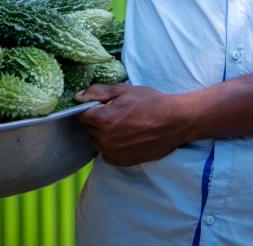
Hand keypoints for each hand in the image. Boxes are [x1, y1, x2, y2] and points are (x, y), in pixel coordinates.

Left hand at [75, 83, 194, 166]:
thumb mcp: (123, 90)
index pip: (81, 115)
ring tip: (122, 126)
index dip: (91, 109)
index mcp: (103, 120)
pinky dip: (111, 147)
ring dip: (103, 135)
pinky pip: (107, 155)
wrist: (174, 121)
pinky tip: (124, 138)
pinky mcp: (123, 162)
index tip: (102, 106)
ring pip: (97, 142)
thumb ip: (97, 92)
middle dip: (97, 121)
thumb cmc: (150, 102)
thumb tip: (77, 97)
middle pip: (89, 129)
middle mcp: (105, 139)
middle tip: (116, 113)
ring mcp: (114, 153)